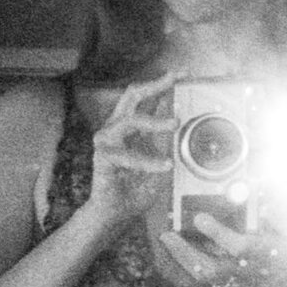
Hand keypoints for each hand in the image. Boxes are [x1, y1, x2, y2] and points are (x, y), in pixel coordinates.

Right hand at [88, 74, 176, 228]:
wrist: (116, 214)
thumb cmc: (135, 187)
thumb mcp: (158, 158)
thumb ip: (165, 139)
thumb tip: (178, 115)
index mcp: (131, 126)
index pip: (146, 97)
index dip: (163, 82)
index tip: (183, 72)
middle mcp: (117, 128)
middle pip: (132, 96)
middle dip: (154, 84)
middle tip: (174, 79)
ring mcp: (108, 141)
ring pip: (130, 120)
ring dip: (155, 120)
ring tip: (175, 123)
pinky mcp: (104, 159)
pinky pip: (127, 155)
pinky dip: (149, 161)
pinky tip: (165, 165)